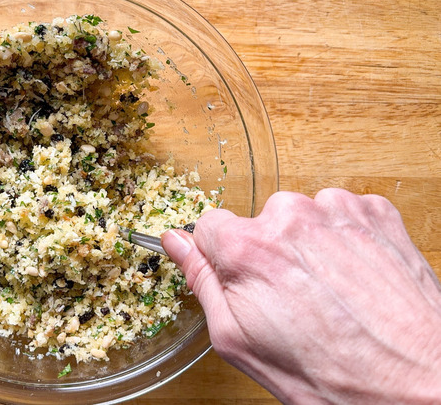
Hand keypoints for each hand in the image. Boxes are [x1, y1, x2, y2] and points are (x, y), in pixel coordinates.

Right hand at [162, 189, 440, 403]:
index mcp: (248, 247)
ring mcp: (339, 210)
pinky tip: (354, 281)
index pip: (209, 225)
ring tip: (331, 296)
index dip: (223, 259)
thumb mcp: (238, 340)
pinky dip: (344, 241)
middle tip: (294, 302)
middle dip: (268, 254)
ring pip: (301, 218)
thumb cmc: (329, 374)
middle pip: (258, 222)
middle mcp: (292, 216)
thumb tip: (176, 242)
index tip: (243, 282)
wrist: (419, 383)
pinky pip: (341, 215)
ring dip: (308, 247)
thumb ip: (201, 280)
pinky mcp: (377, 212)